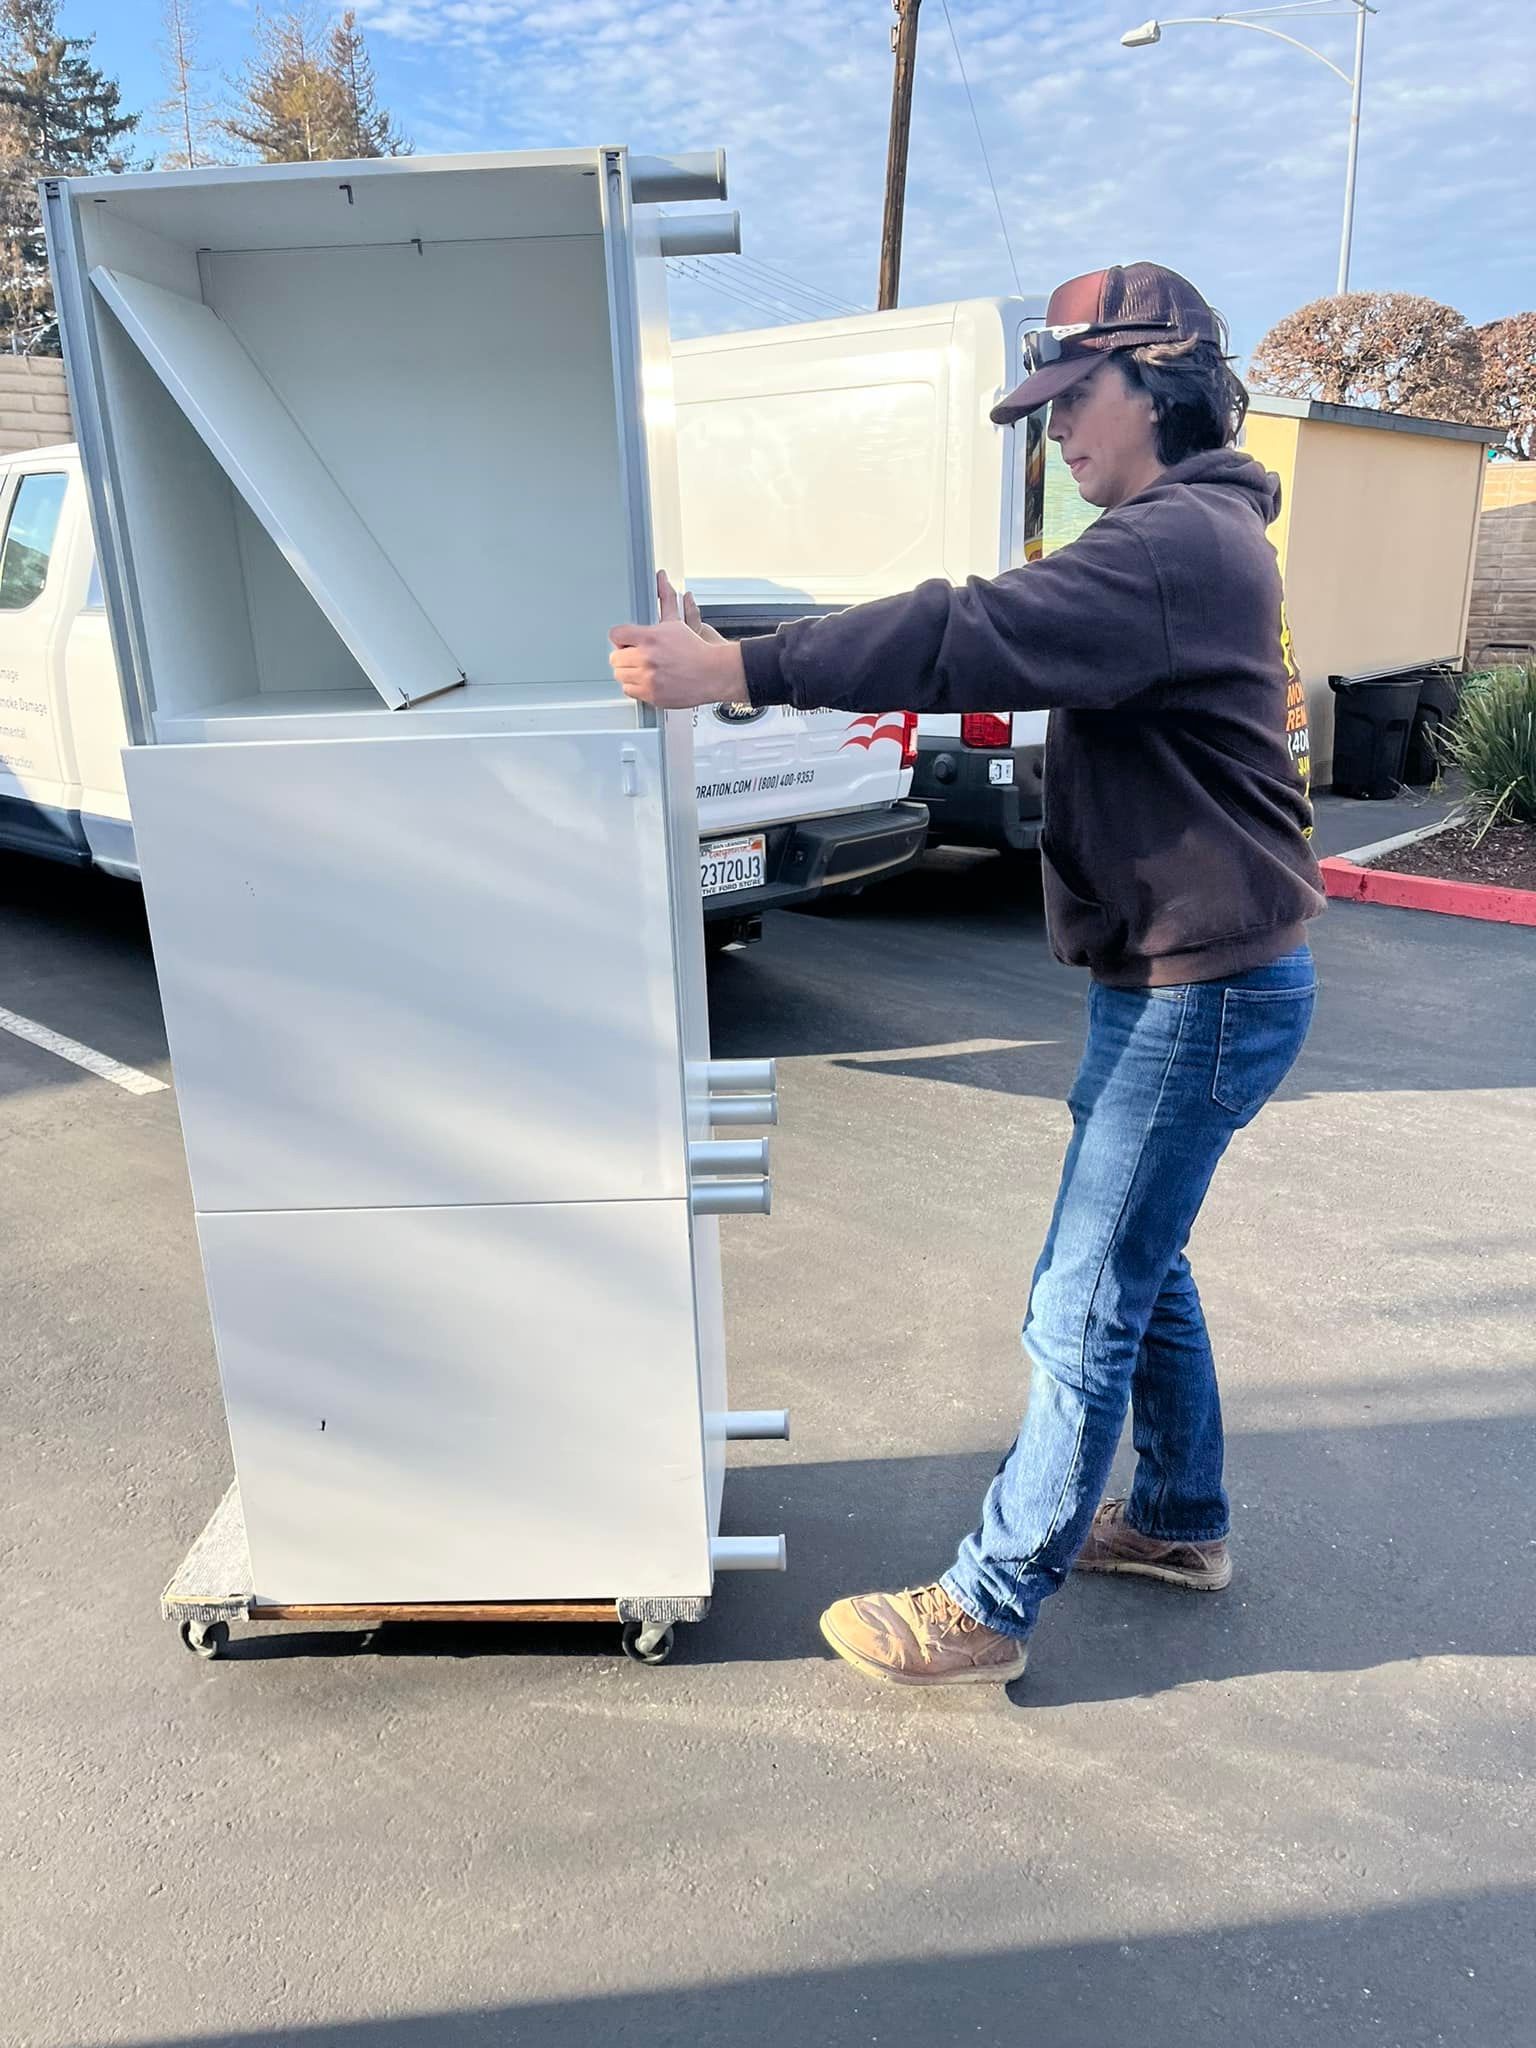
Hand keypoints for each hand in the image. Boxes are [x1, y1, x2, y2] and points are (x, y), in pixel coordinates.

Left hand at [609, 570, 749, 709]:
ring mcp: (648, 678)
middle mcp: (646, 658)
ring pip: (620, 675)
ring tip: (644, 669)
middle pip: (615, 657)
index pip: (616, 634)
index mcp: (650, 638)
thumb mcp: (676, 622)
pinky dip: (636, 687)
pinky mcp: (651, 695)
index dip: (621, 638)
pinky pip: (629, 691)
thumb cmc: (696, 649)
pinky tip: (648, 680)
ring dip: (629, 672)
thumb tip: (661, 577)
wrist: (713, 673)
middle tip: (637, 656)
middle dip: (624, 656)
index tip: (627, 642)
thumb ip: (665, 600)